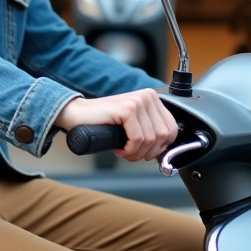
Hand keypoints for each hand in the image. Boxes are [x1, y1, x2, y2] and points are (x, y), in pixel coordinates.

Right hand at [54, 90, 177, 162]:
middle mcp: (147, 96)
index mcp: (152, 98)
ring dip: (136, 153)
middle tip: (132, 154)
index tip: (147, 153)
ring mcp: (137, 101)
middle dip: (148, 152)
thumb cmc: (104, 123)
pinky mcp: (127, 109)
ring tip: (123, 151)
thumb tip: (165, 151)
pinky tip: (119, 148)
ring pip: (151, 140)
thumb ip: (150, 131)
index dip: (161, 147)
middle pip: (163, 136)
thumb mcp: (134, 125)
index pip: (172, 128)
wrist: (78, 115)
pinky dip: (129, 150)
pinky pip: (138, 139)